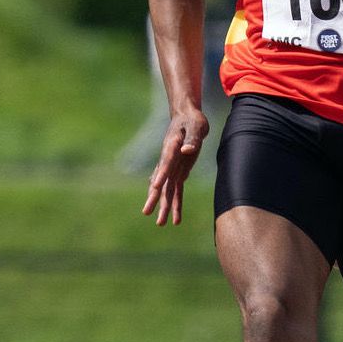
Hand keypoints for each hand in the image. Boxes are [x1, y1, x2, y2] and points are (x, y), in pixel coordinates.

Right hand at [141, 109, 209, 226]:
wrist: (186, 117)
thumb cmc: (192, 120)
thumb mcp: (196, 126)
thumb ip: (192, 139)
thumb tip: (187, 151)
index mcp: (171, 147)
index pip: (165, 162)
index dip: (160, 174)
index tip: (154, 186)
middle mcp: (168, 160)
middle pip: (160, 181)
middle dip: (155, 198)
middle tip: (146, 212)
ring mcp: (172, 167)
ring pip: (167, 190)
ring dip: (164, 206)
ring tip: (161, 223)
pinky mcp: (178, 171)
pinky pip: (176, 190)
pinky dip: (175, 202)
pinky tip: (174, 216)